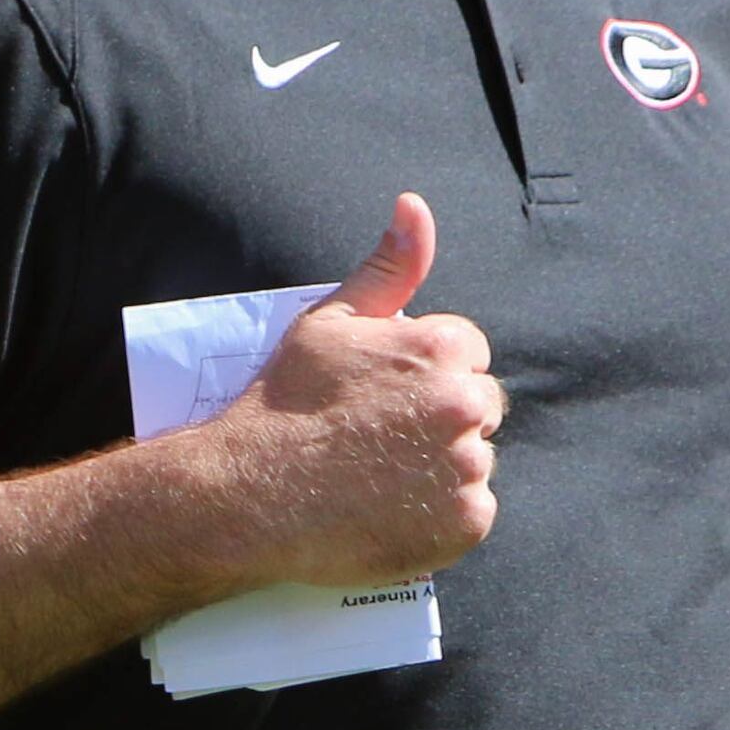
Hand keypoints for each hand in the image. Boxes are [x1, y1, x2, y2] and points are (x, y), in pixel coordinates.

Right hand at [199, 196, 504, 591]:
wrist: (250, 494)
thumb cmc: (285, 404)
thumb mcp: (330, 321)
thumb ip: (387, 267)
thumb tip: (414, 206)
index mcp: (441, 350)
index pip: (468, 354)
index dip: (426, 374)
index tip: (385, 398)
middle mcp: (464, 406)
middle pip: (480, 407)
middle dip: (443, 418)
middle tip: (382, 440)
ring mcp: (467, 468)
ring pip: (476, 461)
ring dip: (444, 469)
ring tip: (382, 479)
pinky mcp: (464, 523)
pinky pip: (472, 513)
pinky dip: (442, 517)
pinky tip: (392, 511)